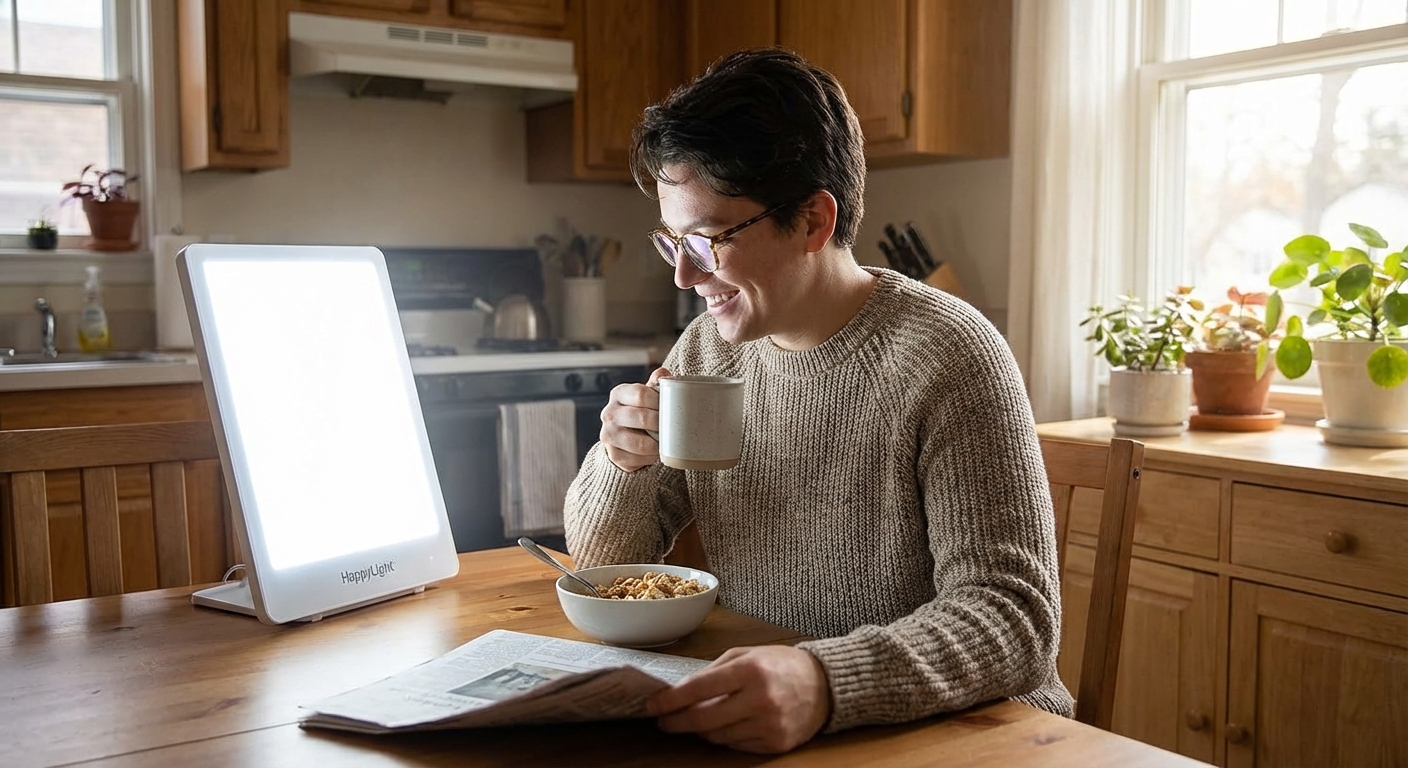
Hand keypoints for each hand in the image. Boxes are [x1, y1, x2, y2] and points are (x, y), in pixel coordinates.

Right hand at [600, 366, 669, 471]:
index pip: (641, 394)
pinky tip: (656, 452)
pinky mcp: (614, 455)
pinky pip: (638, 459)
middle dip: (661, 423)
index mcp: (619, 393)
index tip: (671, 407)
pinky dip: (651, 457)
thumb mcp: (647, 396)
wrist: (624, 438)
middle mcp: (609, 413)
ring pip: (640, 443)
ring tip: (667, 441)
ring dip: (658, 444)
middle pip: (642, 417)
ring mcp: (609, 435)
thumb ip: (656, 384)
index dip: (660, 401)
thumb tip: (664, 373)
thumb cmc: (641, 411)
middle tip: (673, 426)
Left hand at [647, 645, 830, 753]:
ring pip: (717, 737)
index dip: (670, 700)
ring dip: (700, 731)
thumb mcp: (748, 654)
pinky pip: (736, 746)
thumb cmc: (781, 665)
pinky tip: (725, 725)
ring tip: (695, 720)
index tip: (652, 705)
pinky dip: (724, 737)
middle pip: (703, 720)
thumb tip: (681, 690)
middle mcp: (759, 699)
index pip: (698, 688)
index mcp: (750, 670)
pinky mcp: (775, 744)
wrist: (825, 685)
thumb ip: (714, 670)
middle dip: (676, 722)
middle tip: (663, 721)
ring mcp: (769, 725)